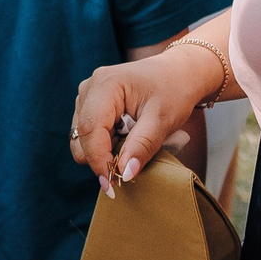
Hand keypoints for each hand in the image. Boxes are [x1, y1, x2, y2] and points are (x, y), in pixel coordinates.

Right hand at [70, 46, 222, 192]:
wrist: (179, 73)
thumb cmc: (174, 90)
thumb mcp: (163, 119)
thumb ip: (142, 146)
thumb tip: (125, 174)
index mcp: (105, 84)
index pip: (90, 130)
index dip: (99, 161)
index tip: (113, 186)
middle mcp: (89, 88)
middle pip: (81, 137)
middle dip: (102, 158)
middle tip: (132, 163)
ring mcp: (86, 95)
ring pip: (82, 139)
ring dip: (105, 150)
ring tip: (134, 141)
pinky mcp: (89, 104)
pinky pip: (88, 135)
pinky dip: (106, 144)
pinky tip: (126, 135)